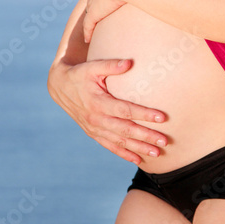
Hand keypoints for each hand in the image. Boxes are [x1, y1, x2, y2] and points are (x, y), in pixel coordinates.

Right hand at [48, 58, 167, 164]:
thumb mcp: (92, 67)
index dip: (144, 114)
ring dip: (139, 149)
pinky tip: (138, 160)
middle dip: (146, 137)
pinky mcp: (93, 133)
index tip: (162, 117)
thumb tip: (129, 62)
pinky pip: (110, 147)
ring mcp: (94, 128)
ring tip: (157, 154)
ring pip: (119, 142)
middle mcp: (97, 119)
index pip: (125, 110)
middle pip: (126, 130)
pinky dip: (124, 155)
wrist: (60, 87)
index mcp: (98, 103)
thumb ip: (110, 65)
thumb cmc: (80, 74)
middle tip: (164, 141)